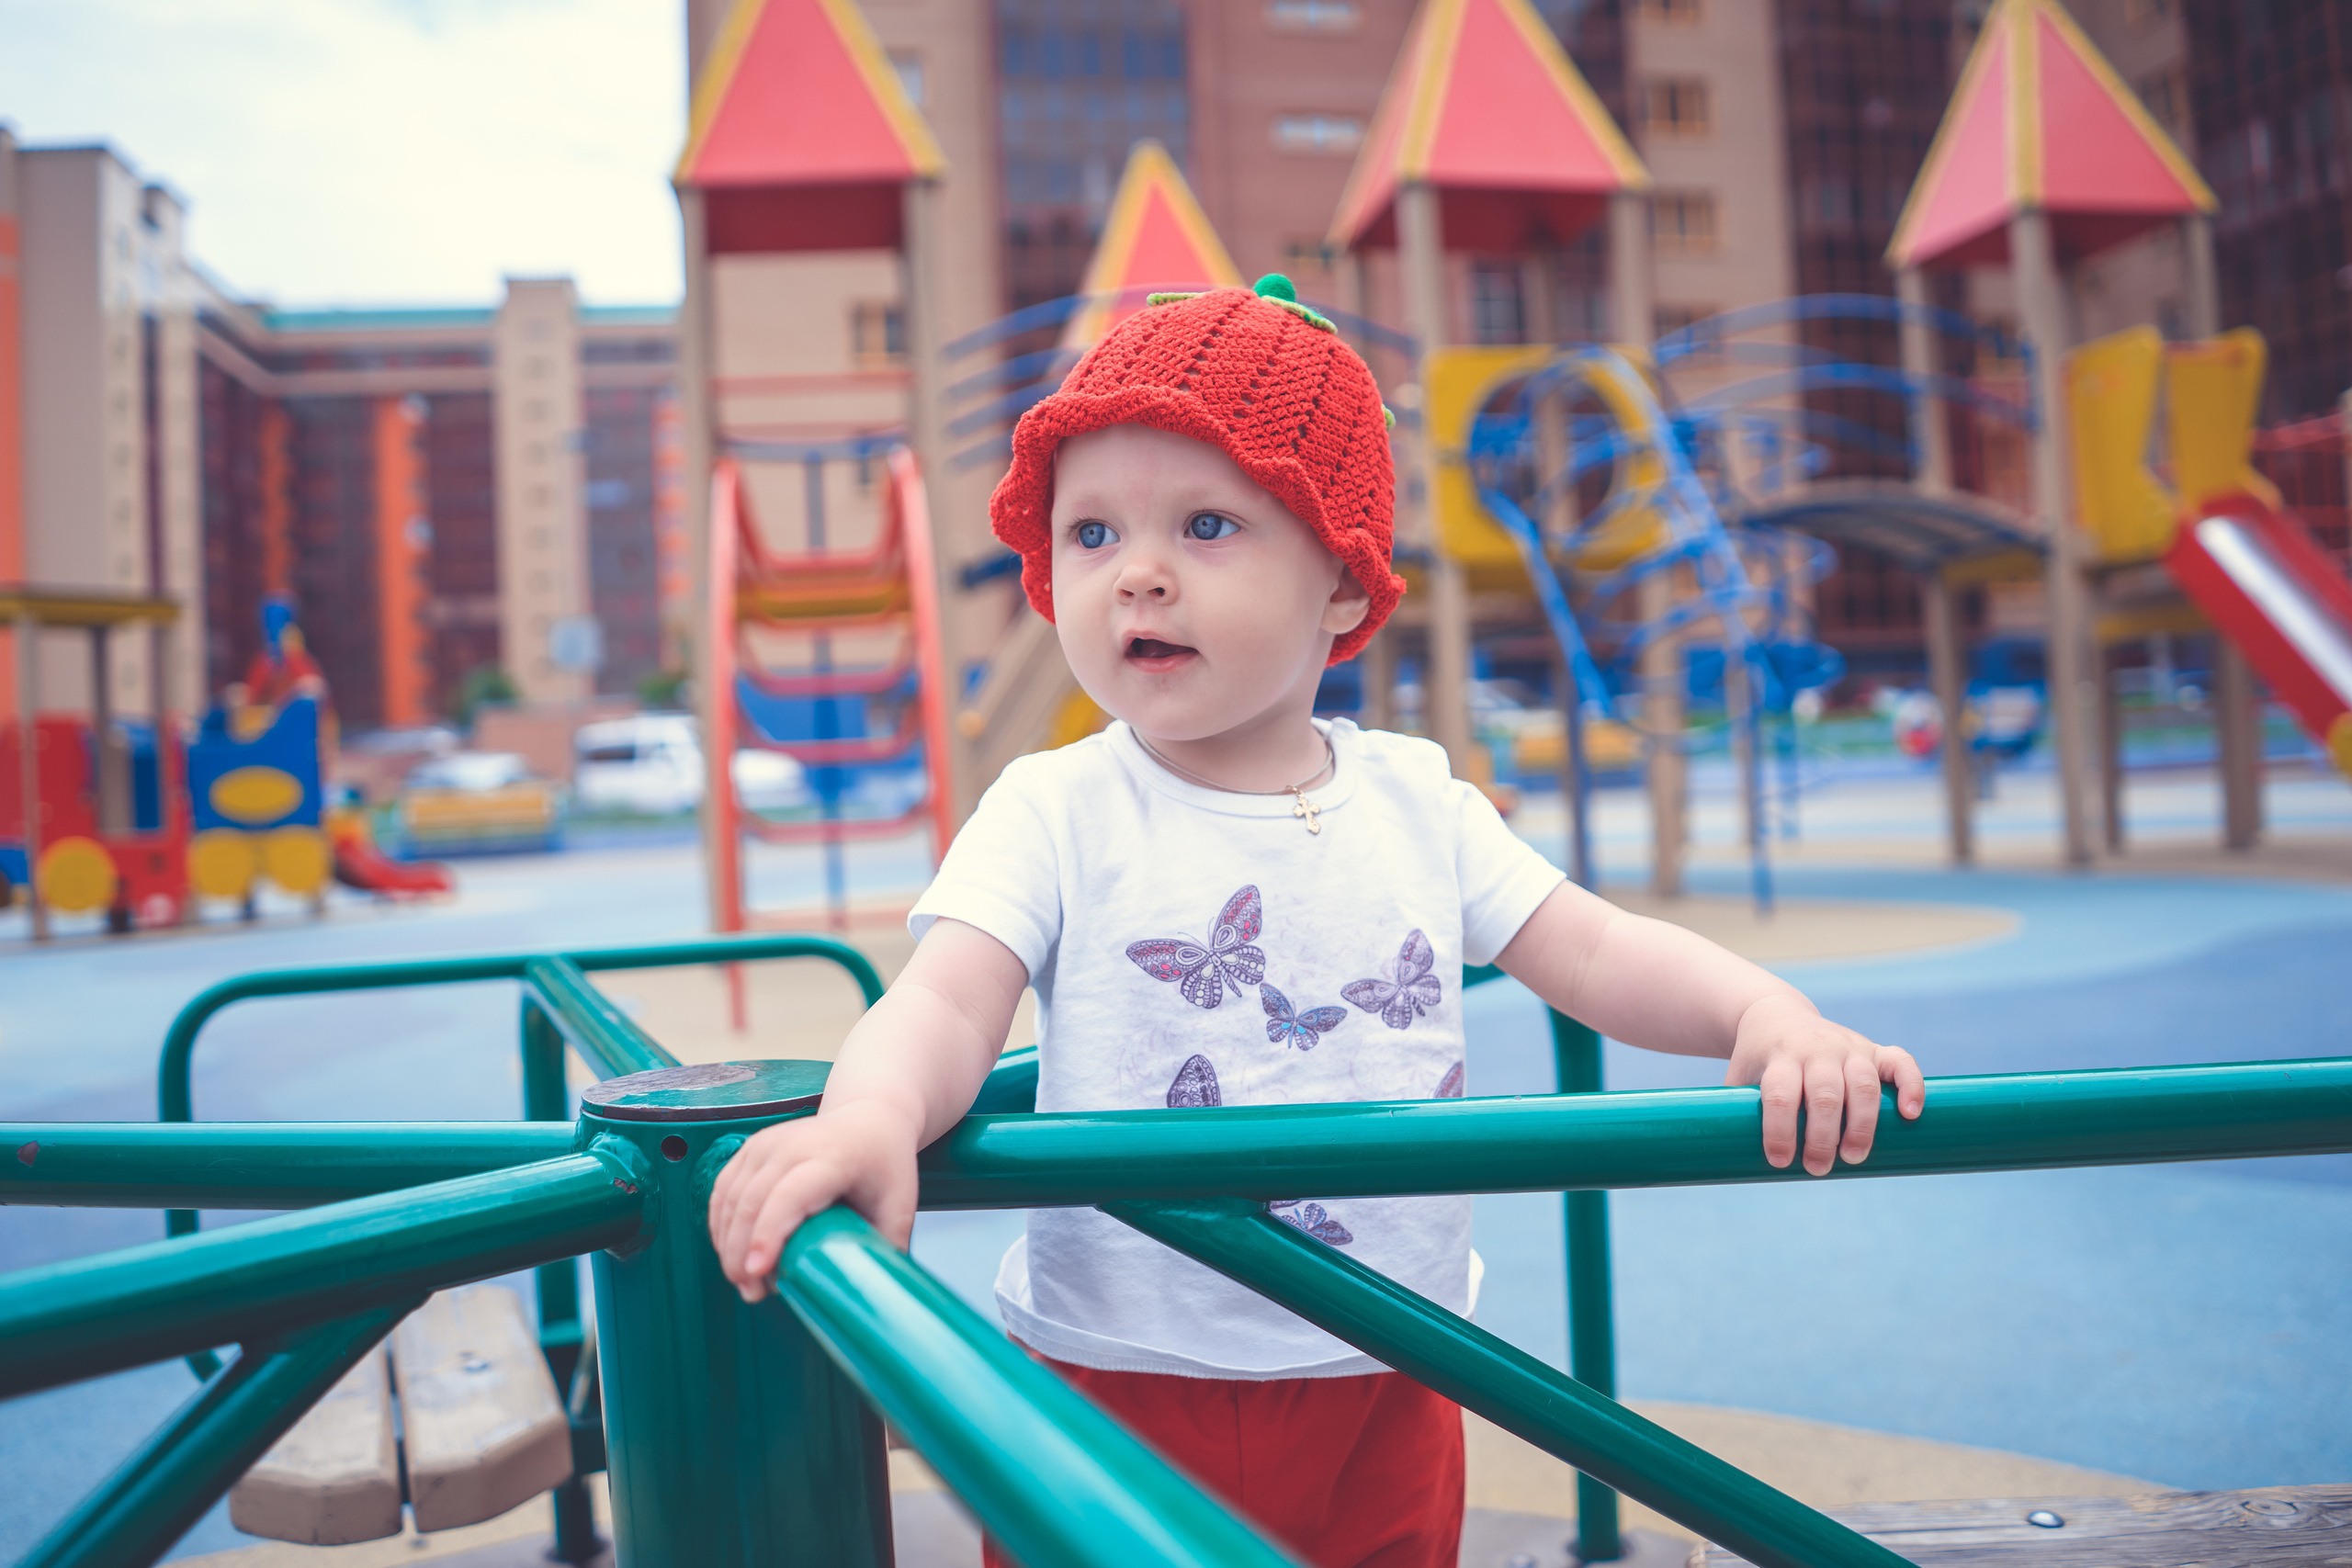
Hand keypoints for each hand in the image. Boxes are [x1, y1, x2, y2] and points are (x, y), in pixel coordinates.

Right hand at [706, 1099, 919, 1302]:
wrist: (869, 1120)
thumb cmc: (884, 1163)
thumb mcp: (899, 1205)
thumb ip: (884, 1249)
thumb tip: (871, 1296)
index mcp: (833, 1157)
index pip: (790, 1194)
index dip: (769, 1233)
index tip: (758, 1272)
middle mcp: (794, 1144)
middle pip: (753, 1201)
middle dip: (742, 1253)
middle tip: (752, 1292)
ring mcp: (767, 1143)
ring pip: (731, 1198)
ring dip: (729, 1245)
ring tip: (746, 1282)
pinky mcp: (750, 1148)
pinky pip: (723, 1191)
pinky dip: (722, 1226)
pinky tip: (733, 1253)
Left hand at [1724, 994, 1923, 1175]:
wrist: (1774, 1014)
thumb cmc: (1757, 1061)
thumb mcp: (1739, 1079)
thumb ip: (1735, 1115)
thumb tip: (1729, 1165)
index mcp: (1780, 1057)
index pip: (1780, 1093)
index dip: (1780, 1130)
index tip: (1780, 1161)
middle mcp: (1816, 1049)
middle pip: (1824, 1094)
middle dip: (1823, 1136)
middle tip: (1818, 1168)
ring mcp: (1848, 1047)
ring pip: (1862, 1084)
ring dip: (1862, 1125)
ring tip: (1854, 1156)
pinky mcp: (1874, 1049)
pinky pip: (1901, 1062)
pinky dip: (1911, 1086)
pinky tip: (1911, 1114)